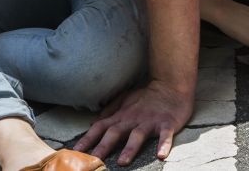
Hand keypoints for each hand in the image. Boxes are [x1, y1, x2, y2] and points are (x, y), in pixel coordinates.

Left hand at [75, 81, 192, 165]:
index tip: (76, 151)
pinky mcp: (167, 124)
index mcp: (122, 115)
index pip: (101, 127)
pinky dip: (164, 145)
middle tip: (94, 161)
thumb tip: (93, 123)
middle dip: (103, 147)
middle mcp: (133, 119)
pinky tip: (161, 155)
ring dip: (130, 148)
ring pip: (138, 135)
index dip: (88, 139)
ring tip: (123, 162)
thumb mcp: (124, 99)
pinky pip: (165, 136)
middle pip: (115, 133)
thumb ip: (109, 111)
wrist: (171, 86)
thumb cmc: (147, 96)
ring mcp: (150, 121)